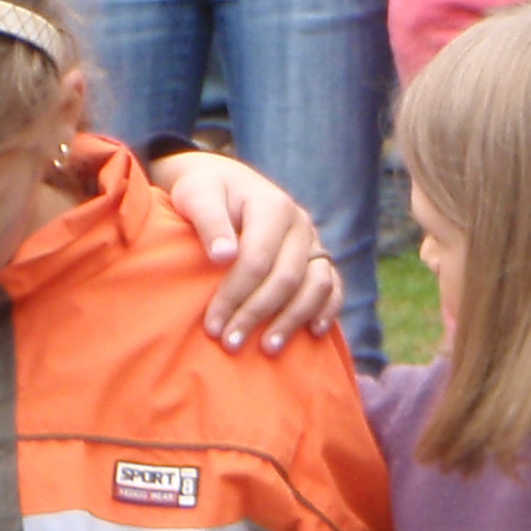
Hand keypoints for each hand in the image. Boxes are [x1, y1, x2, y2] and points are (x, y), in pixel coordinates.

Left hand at [150, 151, 341, 350]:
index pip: (257, 260)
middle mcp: (300, 224)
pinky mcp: (318, 258)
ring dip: (293, 319)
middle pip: (286, 278)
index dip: (234, 295)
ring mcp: (313, 242)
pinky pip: (333, 285)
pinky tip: (313, 333)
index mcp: (273, 206)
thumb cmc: (207, 191)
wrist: (226, 182)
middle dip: (257, 314)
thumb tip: (223, 257)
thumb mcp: (198, 195)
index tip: (211, 326)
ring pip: (316, 285)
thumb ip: (209, 222)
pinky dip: (328, 309)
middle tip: (230, 344)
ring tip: (267, 349)